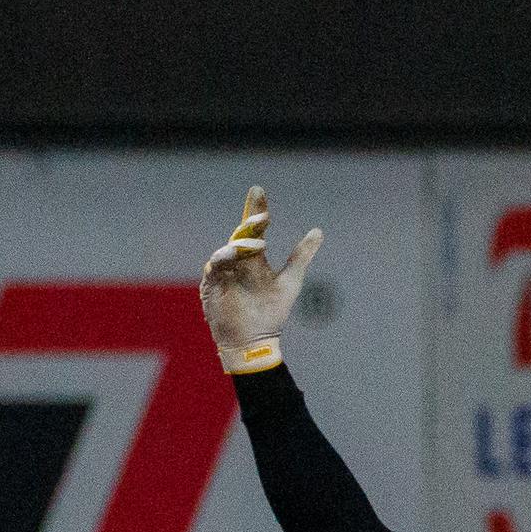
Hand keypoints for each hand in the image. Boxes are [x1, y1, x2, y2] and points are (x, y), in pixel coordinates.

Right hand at [199, 186, 322, 374]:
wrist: (255, 341)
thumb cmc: (271, 313)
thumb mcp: (291, 281)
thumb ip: (301, 256)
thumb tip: (318, 231)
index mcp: (253, 258)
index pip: (254, 229)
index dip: (256, 210)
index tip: (259, 190)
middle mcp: (236, 261)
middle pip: (241, 235)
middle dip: (250, 222)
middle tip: (263, 216)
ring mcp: (223, 272)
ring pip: (228, 249)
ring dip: (242, 244)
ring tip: (259, 244)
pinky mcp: (212, 285)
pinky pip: (215, 267)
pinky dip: (225, 259)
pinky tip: (236, 256)